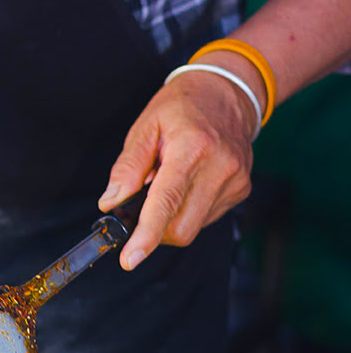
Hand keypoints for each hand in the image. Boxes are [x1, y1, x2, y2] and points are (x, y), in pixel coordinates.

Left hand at [99, 68, 257, 269]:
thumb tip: (111, 203)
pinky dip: (187, 211)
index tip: (130, 260)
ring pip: (192, 227)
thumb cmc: (182, 107)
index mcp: (192, 149)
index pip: (165, 203)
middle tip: (142, 205)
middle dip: (154, 230)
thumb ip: (127, 168)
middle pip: (180, 228)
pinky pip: (205, 218)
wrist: (228, 92)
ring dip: (170, 218)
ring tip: (168, 184)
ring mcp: (235, 181)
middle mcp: (220, 168)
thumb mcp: (145, 127)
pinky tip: (186, 185)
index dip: (145, 237)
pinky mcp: (242, 190)